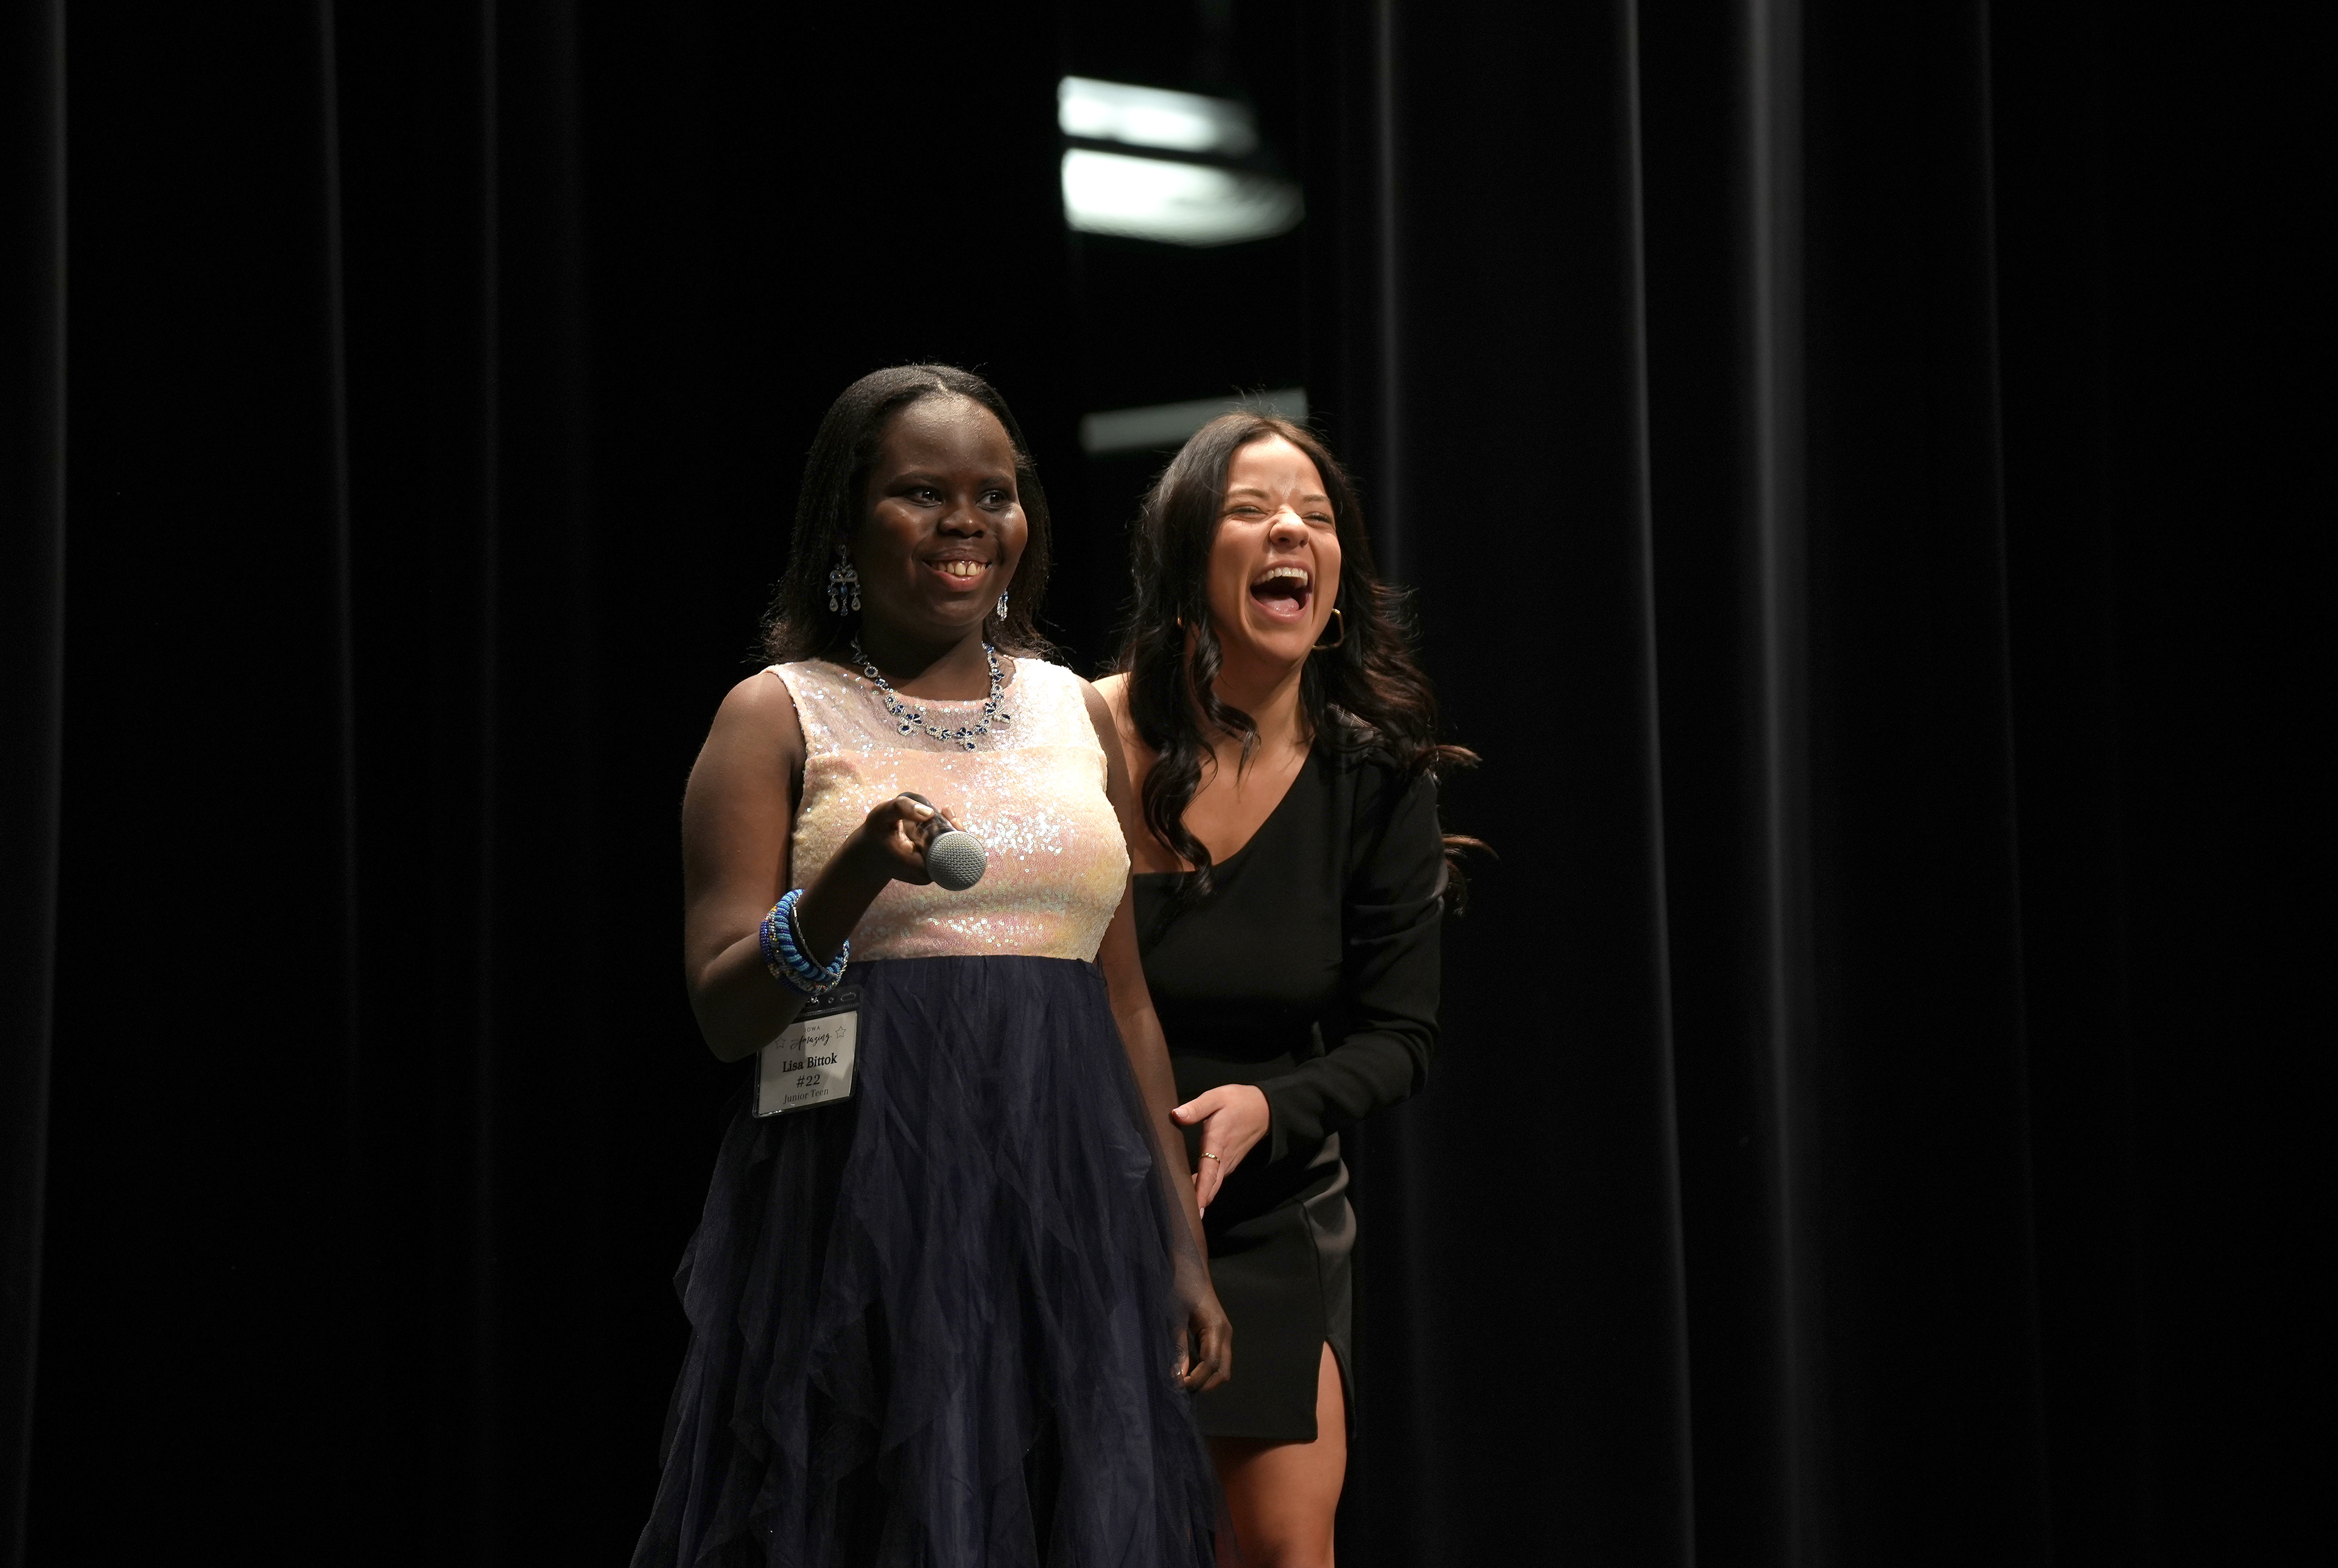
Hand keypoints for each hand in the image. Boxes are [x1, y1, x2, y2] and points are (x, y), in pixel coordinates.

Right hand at [844, 794, 946, 885]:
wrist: (867, 856)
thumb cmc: (875, 834)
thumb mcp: (882, 816)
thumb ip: (902, 808)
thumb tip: (929, 812)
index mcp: (919, 866)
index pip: (951, 852)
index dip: (956, 833)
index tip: (950, 815)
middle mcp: (927, 875)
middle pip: (954, 853)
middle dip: (955, 830)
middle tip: (947, 811)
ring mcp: (929, 875)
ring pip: (950, 854)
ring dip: (951, 833)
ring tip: (944, 813)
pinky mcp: (929, 871)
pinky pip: (944, 854)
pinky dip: (945, 839)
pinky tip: (940, 823)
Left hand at [1170, 1084, 1269, 1213]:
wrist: (1264, 1109)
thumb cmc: (1238, 1102)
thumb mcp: (1216, 1097)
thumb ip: (1196, 1107)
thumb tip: (1175, 1115)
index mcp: (1218, 1142)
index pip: (1209, 1171)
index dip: (1202, 1191)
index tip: (1196, 1209)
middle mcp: (1224, 1158)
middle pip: (1211, 1186)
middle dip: (1198, 1203)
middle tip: (1183, 1221)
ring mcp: (1228, 1163)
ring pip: (1213, 1186)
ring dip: (1200, 1198)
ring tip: (1182, 1212)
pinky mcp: (1228, 1163)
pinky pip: (1215, 1181)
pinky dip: (1204, 1190)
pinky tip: (1189, 1194)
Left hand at [1173, 1270, 1232, 1392]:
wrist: (1188, 1264)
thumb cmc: (1180, 1286)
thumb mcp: (1175, 1316)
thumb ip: (1178, 1347)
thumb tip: (1178, 1376)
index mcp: (1217, 1328)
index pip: (1212, 1365)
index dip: (1196, 1380)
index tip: (1176, 1388)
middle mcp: (1225, 1333)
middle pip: (1222, 1371)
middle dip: (1204, 1385)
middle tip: (1179, 1390)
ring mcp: (1223, 1333)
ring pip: (1221, 1367)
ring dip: (1204, 1379)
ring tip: (1180, 1382)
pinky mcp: (1215, 1333)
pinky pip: (1215, 1359)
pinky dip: (1204, 1369)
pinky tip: (1186, 1370)